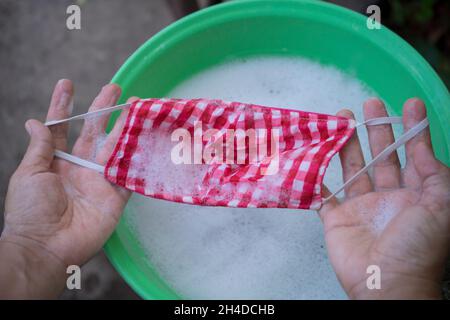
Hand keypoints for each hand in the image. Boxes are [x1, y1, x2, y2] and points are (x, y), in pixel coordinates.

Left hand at [1, 79, 135, 297]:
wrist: (46, 246)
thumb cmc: (30, 211)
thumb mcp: (29, 174)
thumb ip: (39, 148)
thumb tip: (34, 121)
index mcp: (57, 161)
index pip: (62, 127)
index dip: (63, 105)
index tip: (66, 84)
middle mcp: (81, 167)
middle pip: (95, 132)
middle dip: (103, 109)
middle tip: (115, 88)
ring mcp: (100, 180)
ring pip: (117, 147)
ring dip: (127, 127)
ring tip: (137, 106)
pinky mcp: (116, 196)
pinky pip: (130, 174)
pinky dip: (139, 159)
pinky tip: (147, 138)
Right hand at [320, 98, 449, 298]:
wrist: (388, 283)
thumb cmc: (418, 246)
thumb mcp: (442, 206)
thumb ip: (435, 175)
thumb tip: (423, 149)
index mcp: (415, 195)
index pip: (414, 155)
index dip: (412, 129)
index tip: (409, 104)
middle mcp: (388, 198)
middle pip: (381, 156)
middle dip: (376, 129)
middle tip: (370, 103)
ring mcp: (360, 207)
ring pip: (351, 169)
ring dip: (346, 145)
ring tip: (341, 118)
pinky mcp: (336, 218)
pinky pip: (323, 195)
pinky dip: (315, 178)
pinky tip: (311, 156)